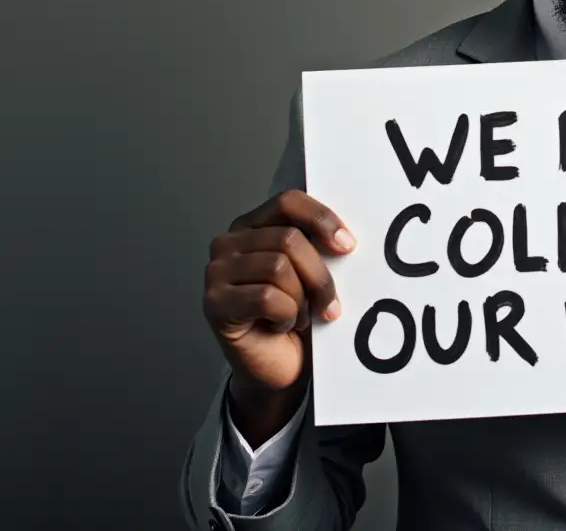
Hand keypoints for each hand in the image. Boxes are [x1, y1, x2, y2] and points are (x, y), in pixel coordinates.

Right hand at [203, 190, 354, 396]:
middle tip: (330, 303)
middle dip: (319, 275)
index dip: (322, 219)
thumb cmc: (296, 316)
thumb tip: (345, 237)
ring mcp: (216, 272)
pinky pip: (267, 298)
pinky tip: (280, 326)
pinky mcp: (214, 303)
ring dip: (301, 299)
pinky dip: (285, 315)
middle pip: (289, 239)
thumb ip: (317, 246)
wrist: (280, 368)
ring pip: (279, 267)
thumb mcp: (310, 273)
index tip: (348, 245)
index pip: (288, 202)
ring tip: (299, 315)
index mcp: (252, 225)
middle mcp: (228, 243)